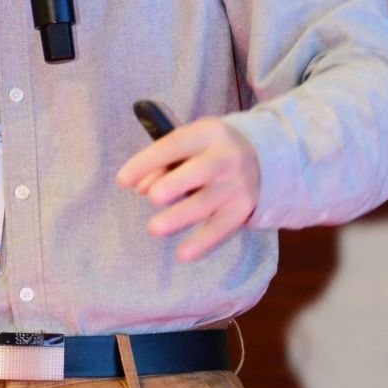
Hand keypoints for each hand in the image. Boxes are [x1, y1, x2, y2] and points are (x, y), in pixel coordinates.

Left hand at [115, 118, 262, 261]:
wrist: (265, 158)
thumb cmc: (212, 150)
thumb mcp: (192, 144)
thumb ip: (165, 162)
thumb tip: (142, 188)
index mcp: (209, 133)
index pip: (175, 144)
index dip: (148, 161)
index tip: (121, 181)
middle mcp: (226, 157)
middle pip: (200, 171)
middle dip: (176, 184)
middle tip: (153, 197)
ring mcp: (237, 185)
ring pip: (207, 203)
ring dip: (180, 216)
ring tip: (154, 228)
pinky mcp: (242, 209)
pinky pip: (221, 228)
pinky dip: (203, 242)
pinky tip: (183, 254)